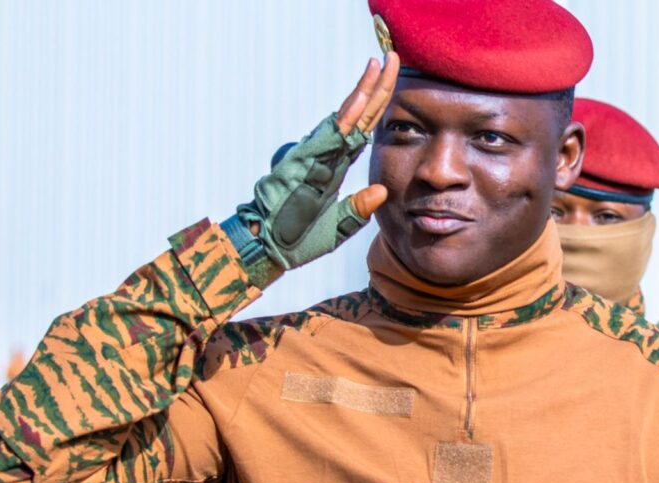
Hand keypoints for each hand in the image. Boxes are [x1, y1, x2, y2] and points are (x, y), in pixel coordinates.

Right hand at [225, 53, 397, 285]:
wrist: (266, 250)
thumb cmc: (296, 240)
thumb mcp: (337, 227)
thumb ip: (358, 209)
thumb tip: (382, 191)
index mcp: (335, 166)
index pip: (364, 130)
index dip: (379, 107)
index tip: (392, 83)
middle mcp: (328, 154)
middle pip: (360, 114)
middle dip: (377, 86)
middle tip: (392, 57)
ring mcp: (316, 154)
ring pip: (346, 116)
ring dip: (364, 90)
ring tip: (380, 63)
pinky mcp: (306, 160)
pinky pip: (331, 133)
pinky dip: (347, 113)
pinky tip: (362, 95)